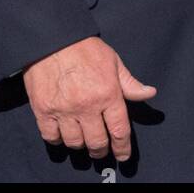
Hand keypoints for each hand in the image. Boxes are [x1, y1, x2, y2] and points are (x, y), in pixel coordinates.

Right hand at [23, 36, 156, 160]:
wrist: (52, 37)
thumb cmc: (84, 48)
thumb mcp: (113, 61)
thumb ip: (130, 82)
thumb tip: (150, 93)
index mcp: (107, 93)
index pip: (119, 130)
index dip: (122, 147)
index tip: (123, 155)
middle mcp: (87, 106)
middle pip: (97, 142)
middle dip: (101, 150)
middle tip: (100, 149)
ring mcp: (64, 110)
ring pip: (75, 143)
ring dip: (80, 144)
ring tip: (83, 138)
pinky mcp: (43, 111)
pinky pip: (52, 137)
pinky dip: (58, 139)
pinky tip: (62, 133)